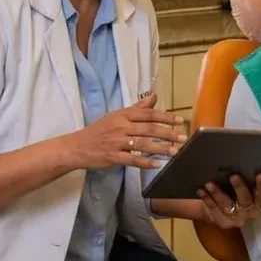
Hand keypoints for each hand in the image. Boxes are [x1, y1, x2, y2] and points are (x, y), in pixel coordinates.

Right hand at [69, 93, 185, 169]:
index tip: (179, 121)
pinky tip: (156, 164)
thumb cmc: (99, 130)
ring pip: (143, 144)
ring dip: (161, 148)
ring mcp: (117, 143)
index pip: (148, 114)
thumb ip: (137, 108)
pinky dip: (145, 162)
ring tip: (175, 152)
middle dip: (168, 133)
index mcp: (123, 115)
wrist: (77, 146)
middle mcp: (121, 127)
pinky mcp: (113, 157)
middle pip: (149, 129)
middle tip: (182, 138)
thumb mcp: (117, 115)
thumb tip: (153, 96)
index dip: (165, 117)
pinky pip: (132, 160)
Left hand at [197, 173, 260, 228]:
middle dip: (239, 188)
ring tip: (209, 183)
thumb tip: (239, 162)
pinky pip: (213, 210)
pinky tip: (201, 190)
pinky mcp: (222, 222)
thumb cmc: (235, 195)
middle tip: (233, 176)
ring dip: (218, 194)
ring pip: (226, 206)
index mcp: (257, 204)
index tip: (260, 174)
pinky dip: (207, 199)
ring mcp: (235, 220)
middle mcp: (248, 213)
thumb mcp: (243, 190)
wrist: (222, 212)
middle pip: (245, 201)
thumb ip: (245, 182)